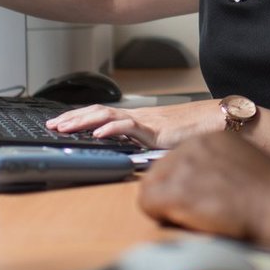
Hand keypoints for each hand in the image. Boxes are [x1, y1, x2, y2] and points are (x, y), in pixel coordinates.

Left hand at [45, 100, 224, 148]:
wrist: (216, 122)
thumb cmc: (194, 133)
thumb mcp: (161, 143)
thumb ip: (144, 147)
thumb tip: (128, 157)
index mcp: (137, 120)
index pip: (102, 115)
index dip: (80, 118)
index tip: (61, 124)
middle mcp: (138, 116)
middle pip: (98, 112)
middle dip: (73, 118)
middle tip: (52, 125)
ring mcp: (145, 121)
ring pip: (108, 115)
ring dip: (83, 121)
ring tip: (65, 127)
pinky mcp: (155, 129)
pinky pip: (129, 126)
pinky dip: (112, 128)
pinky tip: (98, 133)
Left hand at [138, 132, 269, 239]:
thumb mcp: (243, 164)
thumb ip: (217, 166)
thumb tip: (199, 184)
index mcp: (211, 136)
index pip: (175, 160)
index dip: (183, 184)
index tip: (200, 198)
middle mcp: (193, 144)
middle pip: (158, 172)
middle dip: (170, 194)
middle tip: (195, 213)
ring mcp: (184, 165)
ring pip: (150, 188)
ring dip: (166, 206)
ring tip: (195, 218)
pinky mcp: (177, 190)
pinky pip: (147, 204)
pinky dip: (160, 216)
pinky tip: (187, 222)